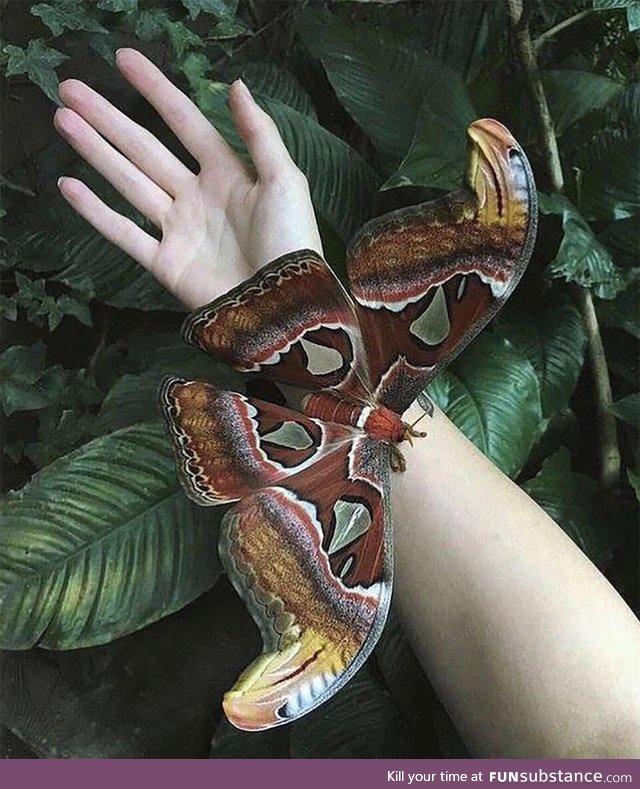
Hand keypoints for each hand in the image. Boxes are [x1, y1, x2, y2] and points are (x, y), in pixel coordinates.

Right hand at [54, 48, 321, 309]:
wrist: (284, 304)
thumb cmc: (291, 241)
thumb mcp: (285, 180)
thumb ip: (260, 134)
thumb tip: (236, 85)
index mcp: (227, 174)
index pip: (184, 123)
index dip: (156, 90)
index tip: (124, 61)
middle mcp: (197, 197)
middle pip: (146, 149)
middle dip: (109, 118)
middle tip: (71, 89)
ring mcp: (178, 230)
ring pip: (129, 182)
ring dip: (96, 152)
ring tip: (64, 120)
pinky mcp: (165, 263)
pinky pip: (125, 234)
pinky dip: (96, 212)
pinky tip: (69, 186)